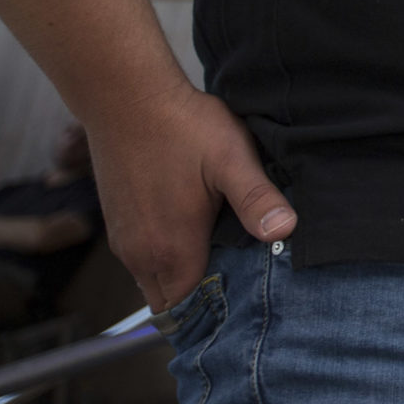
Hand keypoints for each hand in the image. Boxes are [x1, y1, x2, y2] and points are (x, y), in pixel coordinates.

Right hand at [91, 83, 293, 309]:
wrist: (127, 97)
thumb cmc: (182, 127)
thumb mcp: (231, 159)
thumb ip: (256, 199)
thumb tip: (285, 231)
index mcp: (171, 249)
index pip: (190, 306)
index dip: (217, 304)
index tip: (246, 290)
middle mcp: (140, 254)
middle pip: (171, 300)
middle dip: (201, 296)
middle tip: (237, 270)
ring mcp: (124, 240)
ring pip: (154, 280)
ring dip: (181, 275)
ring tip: (219, 249)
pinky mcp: (118, 223)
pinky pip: (141, 259)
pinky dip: (164, 257)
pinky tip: (193, 228)